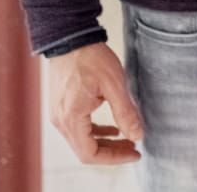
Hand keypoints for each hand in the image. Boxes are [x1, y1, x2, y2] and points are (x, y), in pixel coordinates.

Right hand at [46, 42, 143, 165]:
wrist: (70, 38)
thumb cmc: (90, 58)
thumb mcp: (115, 84)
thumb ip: (125, 113)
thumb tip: (137, 135)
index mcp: (71, 118)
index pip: (90, 154)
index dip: (114, 158)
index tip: (135, 152)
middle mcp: (61, 121)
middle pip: (86, 150)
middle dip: (112, 152)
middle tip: (135, 147)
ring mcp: (59, 114)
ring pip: (82, 140)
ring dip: (104, 142)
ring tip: (128, 138)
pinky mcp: (61, 106)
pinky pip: (78, 128)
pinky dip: (96, 131)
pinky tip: (113, 127)